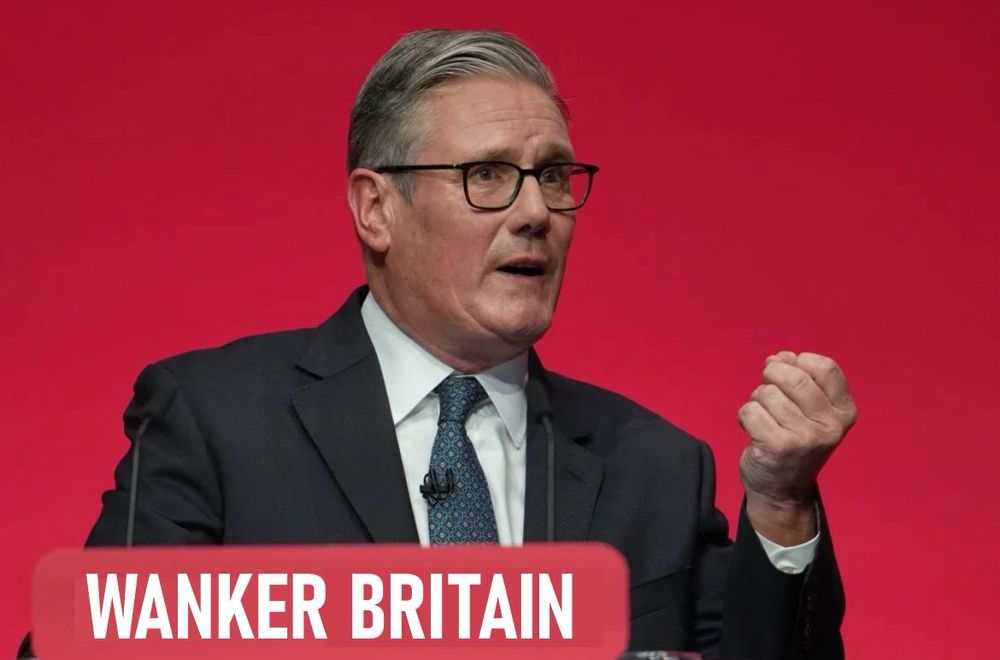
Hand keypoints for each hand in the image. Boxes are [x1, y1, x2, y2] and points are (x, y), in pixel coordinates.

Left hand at [737, 351, 856, 542]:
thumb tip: (779, 357)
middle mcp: (830, 425)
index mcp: (844, 411)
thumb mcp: (810, 410)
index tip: (787, 370)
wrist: (783, 490)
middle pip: (793, 376)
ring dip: (757, 401)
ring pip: (766, 393)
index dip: (797, 361)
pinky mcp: (779, 446)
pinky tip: (754, 431)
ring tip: (764, 419)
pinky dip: (744, 416)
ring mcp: (806, 437)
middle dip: (771, 375)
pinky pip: (750, 410)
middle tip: (767, 390)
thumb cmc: (794, 440)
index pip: (825, 366)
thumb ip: (801, 378)